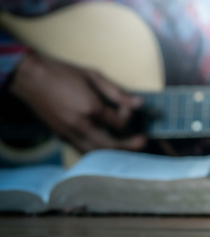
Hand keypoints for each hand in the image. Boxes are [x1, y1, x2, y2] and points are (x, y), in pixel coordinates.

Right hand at [9, 52, 145, 152]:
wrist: (30, 77)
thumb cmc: (62, 73)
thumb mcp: (93, 76)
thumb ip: (117, 92)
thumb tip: (139, 104)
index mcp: (90, 108)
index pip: (119, 123)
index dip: (128, 115)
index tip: (127, 106)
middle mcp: (81, 125)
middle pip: (112, 145)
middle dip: (130, 146)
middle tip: (142, 141)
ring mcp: (70, 133)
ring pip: (97, 153)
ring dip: (114, 153)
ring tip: (127, 148)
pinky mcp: (62, 136)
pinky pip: (83, 151)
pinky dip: (98, 152)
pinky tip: (107, 147)